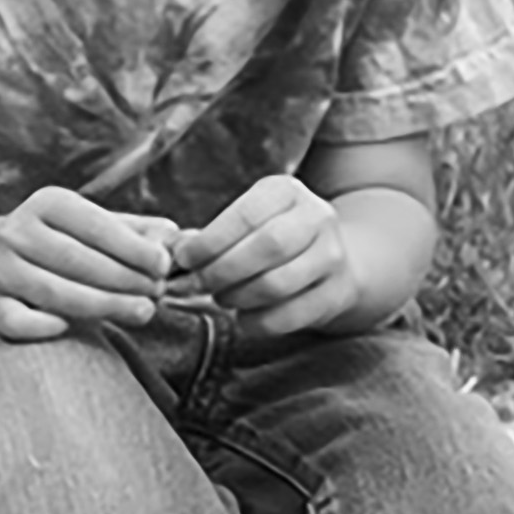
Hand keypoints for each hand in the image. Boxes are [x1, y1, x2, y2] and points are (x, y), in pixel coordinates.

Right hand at [0, 186, 179, 341]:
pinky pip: (12, 321)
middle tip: (157, 294)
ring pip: (52, 292)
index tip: (164, 267)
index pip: (94, 225)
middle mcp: (17, 231)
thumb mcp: (105, 227)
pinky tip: (67, 328)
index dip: (133, 248)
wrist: (14, 257)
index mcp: (47, 203)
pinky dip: (38, 326)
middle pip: (76, 260)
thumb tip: (184, 240)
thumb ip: (144, 233)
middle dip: (124, 280)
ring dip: (103, 305)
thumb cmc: (75, 242)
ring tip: (142, 312)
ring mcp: (1, 269)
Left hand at [174, 175, 367, 338]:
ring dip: (240, 297)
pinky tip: (244, 319)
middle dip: (223, 270)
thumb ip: (212, 234)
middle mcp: (317, 217)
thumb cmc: (271, 238)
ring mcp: (333, 255)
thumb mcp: (249, 220)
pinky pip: (294, 314)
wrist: (337, 258)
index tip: (184, 260)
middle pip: (267, 247)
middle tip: (200, 283)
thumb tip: (173, 251)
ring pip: (279, 283)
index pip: (245, 215)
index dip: (209, 242)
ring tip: (222, 298)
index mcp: (287, 191)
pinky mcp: (340, 292)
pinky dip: (260, 322)